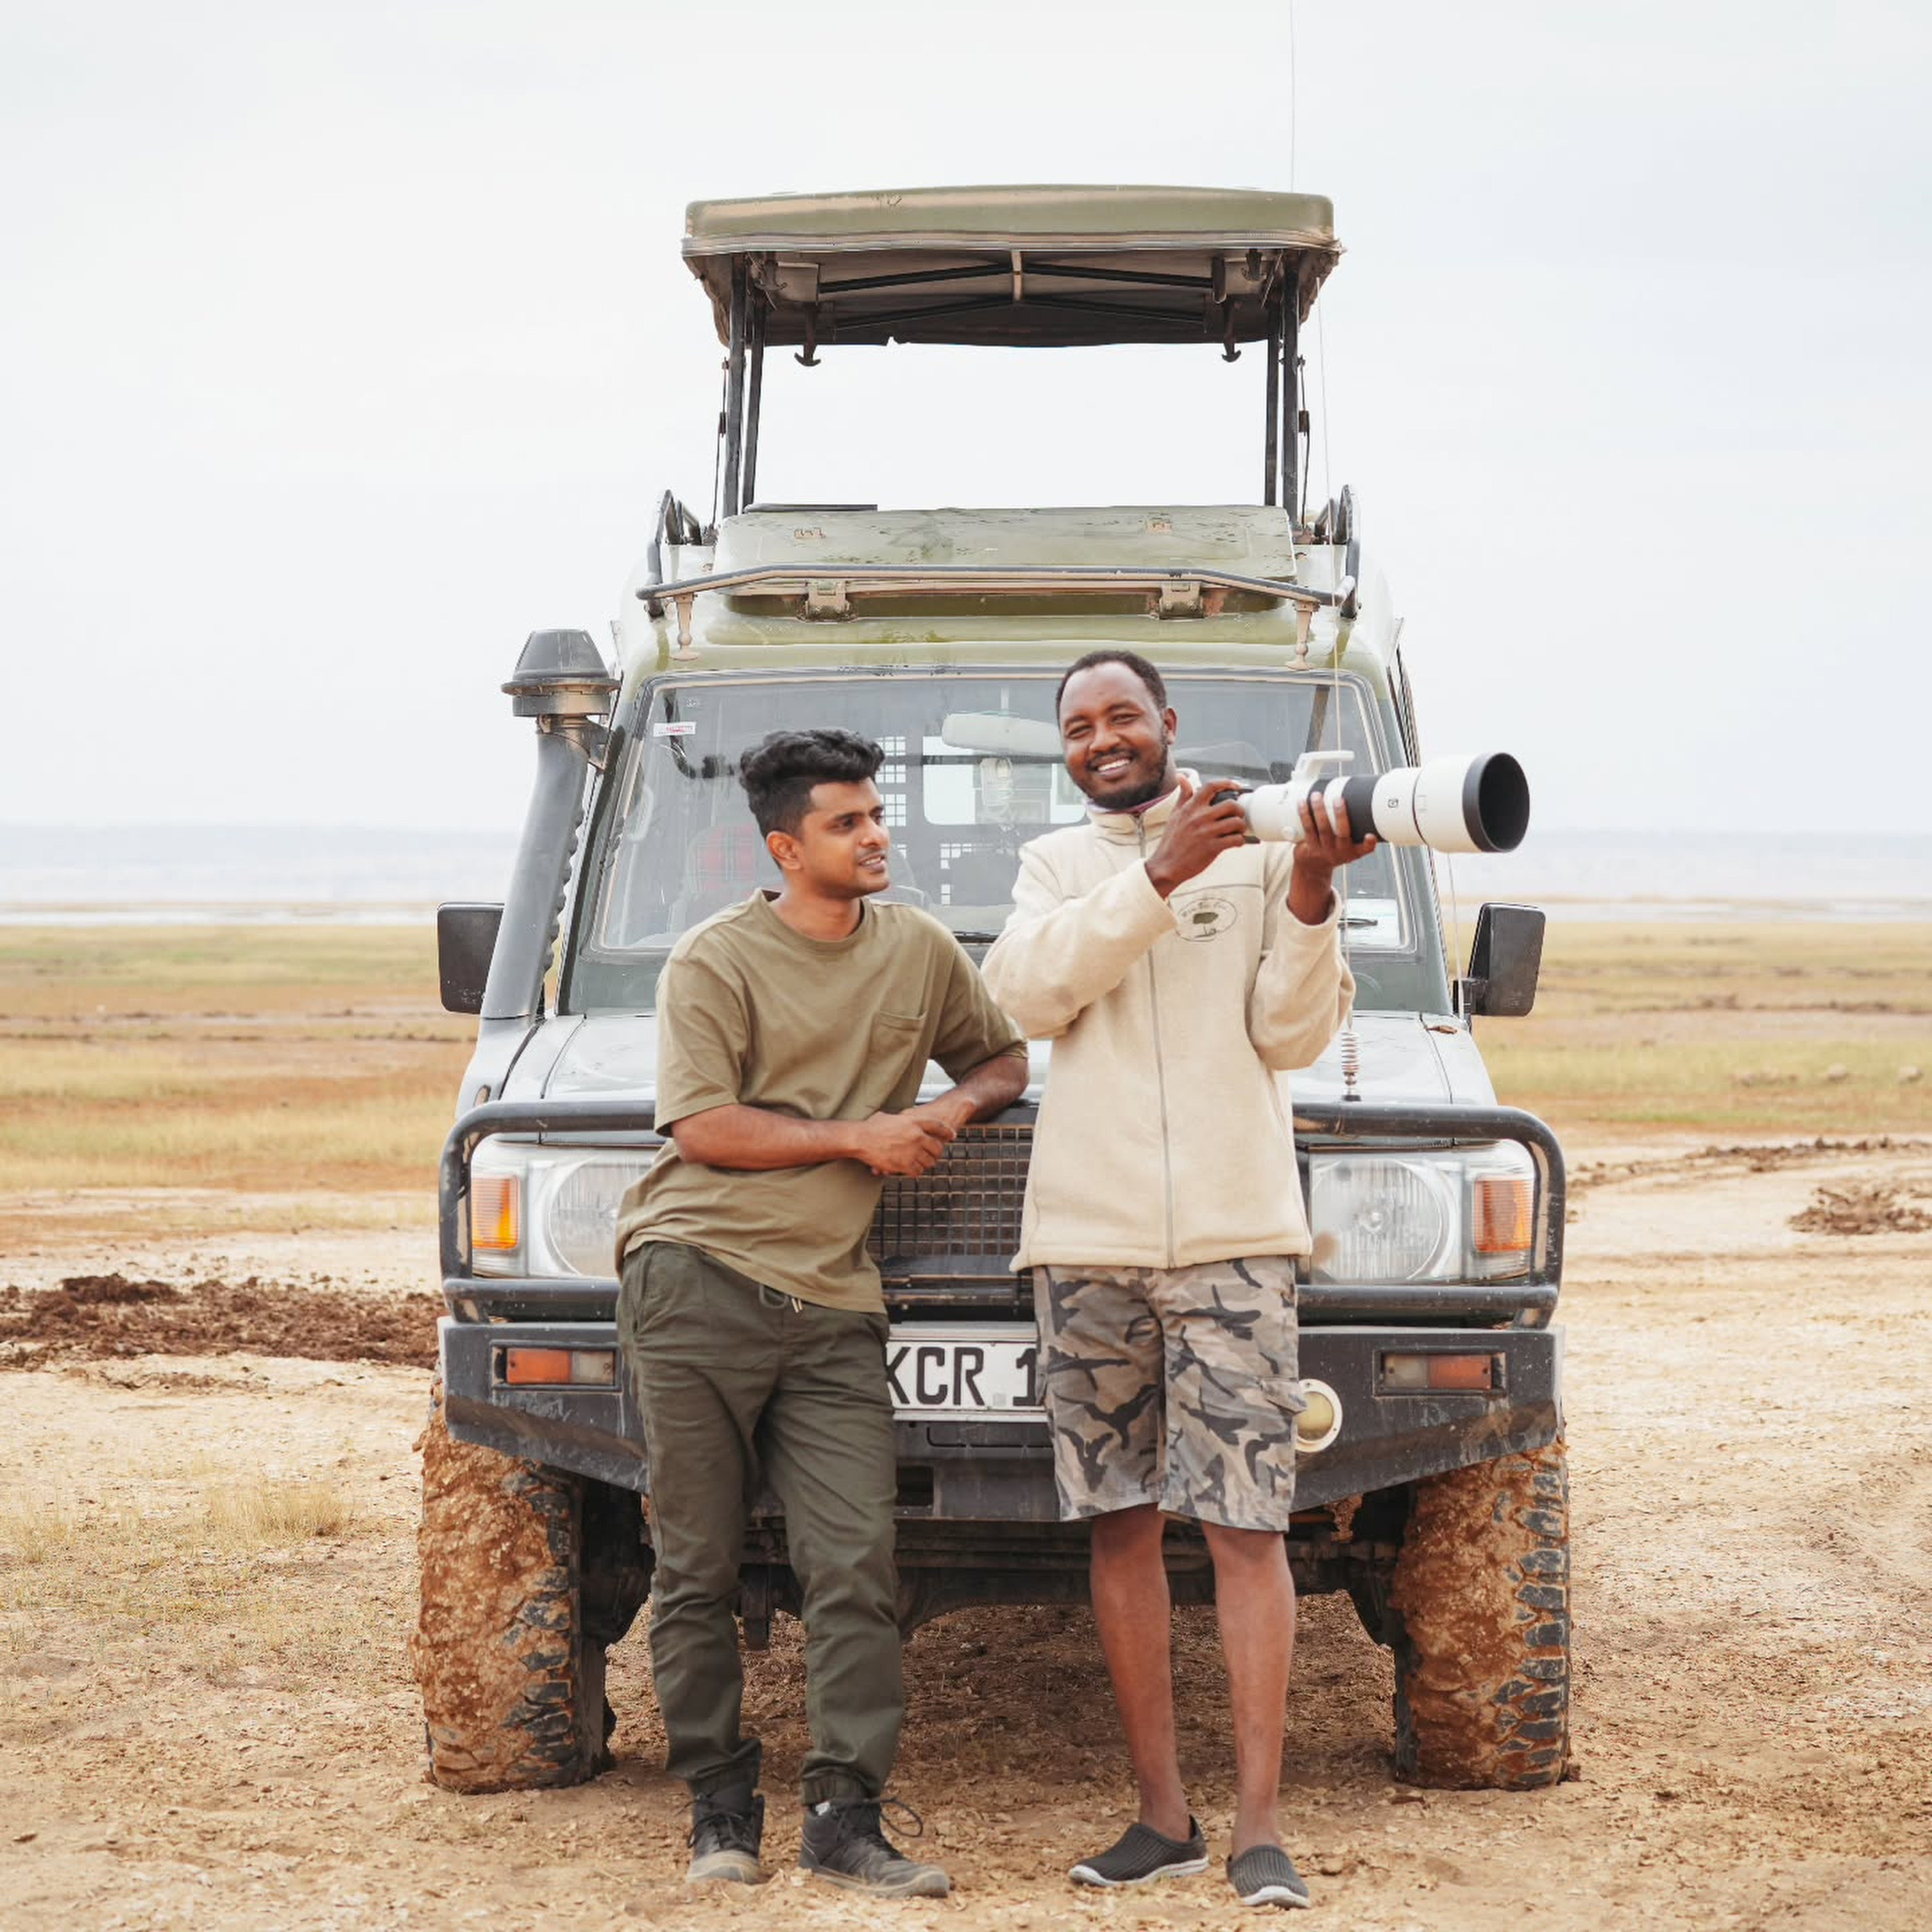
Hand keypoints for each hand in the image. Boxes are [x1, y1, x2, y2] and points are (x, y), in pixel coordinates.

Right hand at [848, 1110, 954, 1176]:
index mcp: (914, 1121)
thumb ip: (902, 1119)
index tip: (952, 1136)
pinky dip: (916, 1171)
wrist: (860, 1139)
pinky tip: (912, 1170)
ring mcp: (911, 1150)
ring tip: (922, 1164)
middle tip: (933, 1156)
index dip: (947, 1132)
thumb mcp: (891, 1116)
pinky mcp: (904, 1164)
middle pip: (937, 1147)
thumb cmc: (871, 1127)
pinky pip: (918, 1171)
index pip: (938, 1126)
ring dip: (926, 1163)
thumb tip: (904, 1119)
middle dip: (936, 1153)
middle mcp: (916, 1135)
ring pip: (929, 1161)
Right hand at [1144, 774, 1250, 898]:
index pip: (1211, 787)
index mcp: (1191, 808)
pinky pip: (1235, 840)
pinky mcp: (1212, 847)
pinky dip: (1239, 841)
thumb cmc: (1171, 842)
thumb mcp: (1174, 815)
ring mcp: (1207, 832)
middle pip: (1230, 804)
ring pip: (1236, 822)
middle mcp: (1200, 817)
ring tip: (1238, 831)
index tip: (1236, 787)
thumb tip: (1181, 778)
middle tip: (1238, 815)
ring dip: (1241, 827)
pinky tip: (1235, 842)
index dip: (1227, 783)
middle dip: (1239, 810)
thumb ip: (1183, 796)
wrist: (1166, 865)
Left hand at [1288, 792, 1377, 924]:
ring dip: (1319, 811)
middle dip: (1341, 815)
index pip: (1364, 849)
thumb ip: (1357, 829)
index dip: (1368, 844)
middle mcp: (1339, 853)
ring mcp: (1323, 850)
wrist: (1314, 867)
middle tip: (1338, 799)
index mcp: (1353, 852)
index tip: (1370, 836)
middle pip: (1341, 834)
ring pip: (1322, 829)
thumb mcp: (1349, 845)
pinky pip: (1307, 829)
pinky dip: (1304, 815)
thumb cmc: (1336, 849)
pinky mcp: (1309, 847)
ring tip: (1317, 796)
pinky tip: (1302, 803)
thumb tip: (1364, 795)